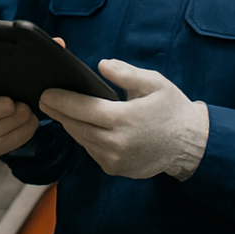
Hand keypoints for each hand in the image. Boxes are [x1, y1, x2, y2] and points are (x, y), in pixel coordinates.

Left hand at [39, 59, 209, 180]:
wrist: (190, 145)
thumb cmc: (172, 109)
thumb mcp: (154, 83)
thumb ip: (126, 73)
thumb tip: (102, 64)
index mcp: (124, 119)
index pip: (81, 109)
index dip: (60, 100)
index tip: (45, 93)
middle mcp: (116, 143)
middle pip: (76, 125)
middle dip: (58, 112)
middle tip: (44, 100)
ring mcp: (115, 159)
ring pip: (81, 139)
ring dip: (69, 125)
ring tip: (58, 110)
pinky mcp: (115, 169)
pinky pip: (91, 150)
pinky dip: (84, 137)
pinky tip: (81, 125)